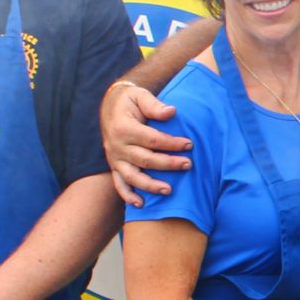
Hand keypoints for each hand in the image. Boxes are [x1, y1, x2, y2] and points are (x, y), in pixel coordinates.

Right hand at [104, 83, 190, 206]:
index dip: (171, 143)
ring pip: (133, 176)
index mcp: (124, 128)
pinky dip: (127, 195)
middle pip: (145, 160)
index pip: (152, 139)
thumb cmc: (130, 101)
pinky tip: (141, 204)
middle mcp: (117, 145)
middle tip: (188, 164)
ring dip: (150, 185)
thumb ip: (154, 105)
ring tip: (169, 190)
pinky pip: (118, 183)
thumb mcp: (140, 95)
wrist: (110, 105)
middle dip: (168, 164)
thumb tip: (172, 112)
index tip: (189, 144)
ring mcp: (114, 158)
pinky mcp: (114, 165)